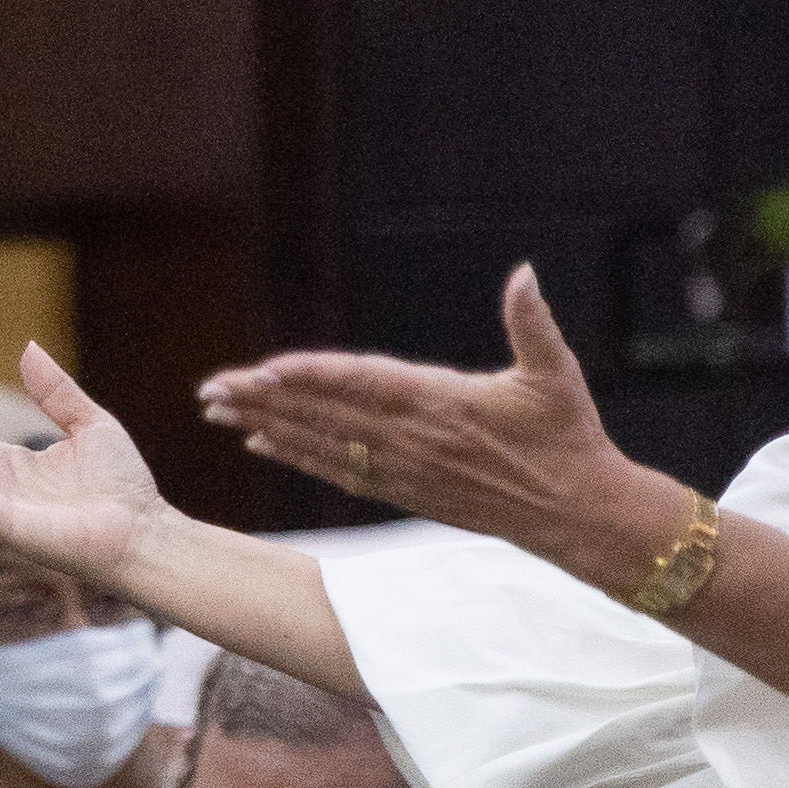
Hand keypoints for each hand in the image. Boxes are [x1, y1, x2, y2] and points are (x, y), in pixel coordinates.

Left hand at [198, 266, 676, 583]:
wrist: (578, 515)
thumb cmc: (570, 437)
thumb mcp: (556, 373)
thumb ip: (533, 321)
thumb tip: (524, 273)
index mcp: (442, 404)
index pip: (362, 385)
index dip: (310, 377)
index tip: (263, 370)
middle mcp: (413, 440)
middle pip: (324, 416)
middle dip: (264, 401)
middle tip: (210, 390)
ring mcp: (405, 469)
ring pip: (322, 444)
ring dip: (267, 427)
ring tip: (218, 412)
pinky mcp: (405, 490)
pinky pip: (338, 471)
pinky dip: (297, 456)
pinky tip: (261, 444)